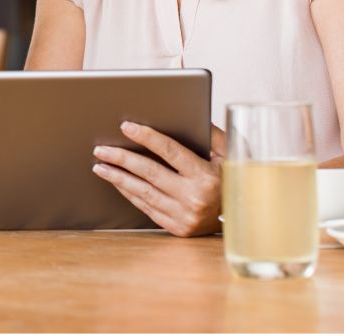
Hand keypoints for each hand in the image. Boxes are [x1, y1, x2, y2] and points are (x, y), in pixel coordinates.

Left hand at [91, 121, 222, 236]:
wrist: (243, 220)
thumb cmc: (234, 180)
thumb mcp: (232, 155)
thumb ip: (213, 134)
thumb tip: (190, 114)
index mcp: (207, 176)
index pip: (170, 152)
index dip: (147, 137)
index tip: (126, 127)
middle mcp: (194, 197)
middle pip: (150, 173)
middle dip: (122, 158)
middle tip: (101, 148)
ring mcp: (184, 215)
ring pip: (143, 192)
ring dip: (118, 177)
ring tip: (100, 164)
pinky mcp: (177, 228)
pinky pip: (146, 207)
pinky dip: (129, 192)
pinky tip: (117, 181)